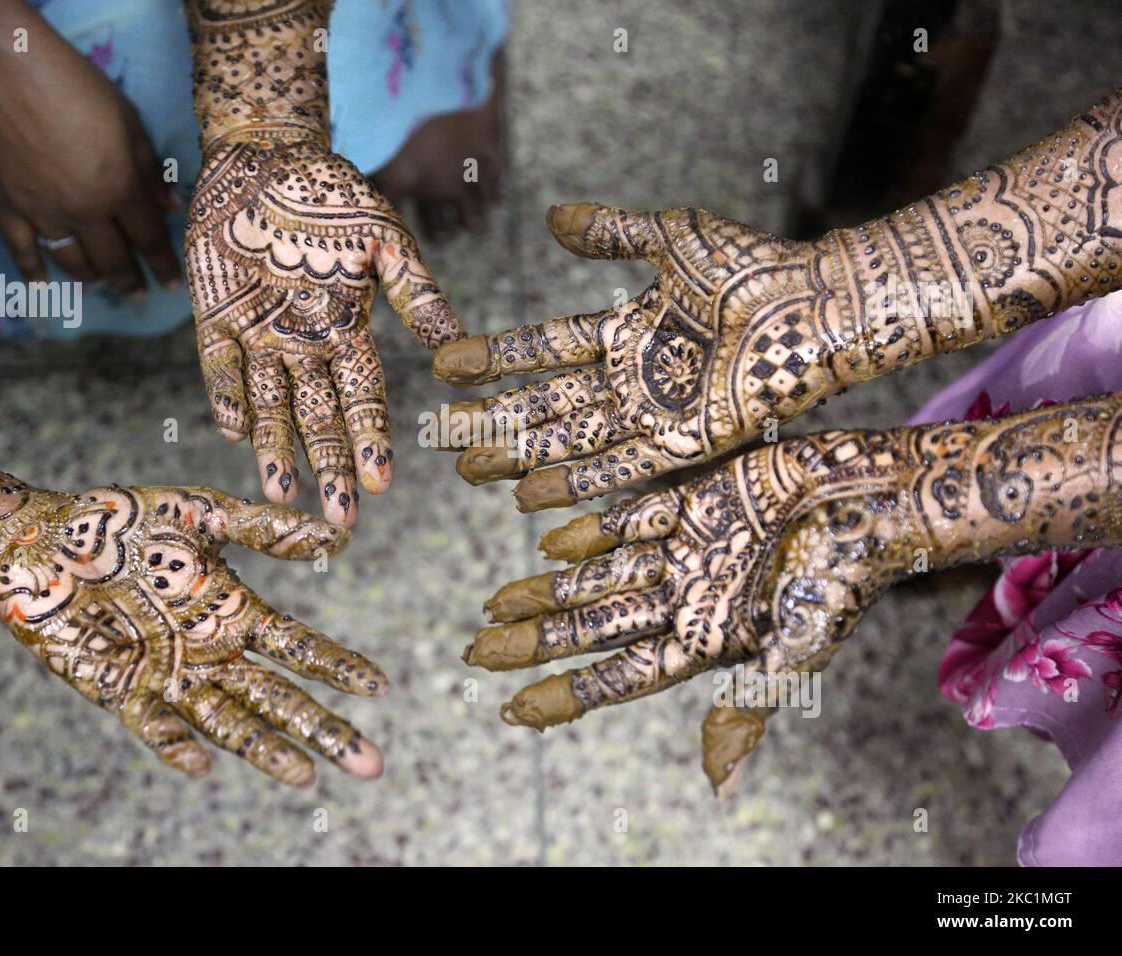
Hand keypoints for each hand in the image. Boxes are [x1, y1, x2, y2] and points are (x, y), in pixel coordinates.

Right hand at [0, 2, 181, 290]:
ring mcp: (40, 211)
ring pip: (71, 260)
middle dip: (129, 278)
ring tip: (103, 284)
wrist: (2, 63)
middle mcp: (81, 210)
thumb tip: (174, 207)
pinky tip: (41, 289)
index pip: (148, 238)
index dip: (163, 263)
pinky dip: (31, 272)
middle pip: (112, 257)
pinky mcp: (3, 203)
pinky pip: (20, 250)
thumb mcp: (128, 121)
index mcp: (117, 188)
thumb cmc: (73, 83)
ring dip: (91, 277)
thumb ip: (151, 170)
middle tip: (139, 293)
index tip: (173, 284)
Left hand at [0, 482, 384, 785]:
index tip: (380, 686)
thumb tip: (339, 535)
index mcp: (234, 610)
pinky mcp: (120, 690)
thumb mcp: (200, 512)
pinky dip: (177, 744)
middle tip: (370, 764)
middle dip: (324, 731)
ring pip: (230, 723)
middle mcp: (211, 652)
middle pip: (279, 699)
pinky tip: (202, 763)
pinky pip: (154, 725)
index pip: (299, 648)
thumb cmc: (121, 521)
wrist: (42, 538)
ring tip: (306, 777)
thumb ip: (263, 528)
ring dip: (267, 751)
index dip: (338, 667)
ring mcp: (168, 677)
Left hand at [185, 137, 462, 526]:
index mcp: (347, 330)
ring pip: (269, 406)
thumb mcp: (385, 239)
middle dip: (328, 467)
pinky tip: (235, 432)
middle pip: (318, 417)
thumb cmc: (333, 193)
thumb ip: (414, 293)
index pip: (363, 398)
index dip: (371, 441)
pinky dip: (225, 397)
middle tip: (338, 518)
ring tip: (281, 495)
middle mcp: (303, 344)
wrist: (265, 154)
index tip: (381, 483)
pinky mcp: (214, 319)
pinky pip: (219, 367)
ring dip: (275, 449)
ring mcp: (258, 335)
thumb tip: (455, 348)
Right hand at [433, 203, 831, 507]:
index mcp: (625, 332)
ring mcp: (653, 416)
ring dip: (517, 454)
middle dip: (491, 417)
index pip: (543, 348)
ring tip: (468, 466)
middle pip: (544, 403)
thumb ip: (610, 232)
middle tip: (439, 431)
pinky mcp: (682, 445)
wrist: (815, 306)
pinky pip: (616, 469)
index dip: (496, 357)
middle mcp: (629, 380)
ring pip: (568, 439)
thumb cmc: (752, 269)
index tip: (447, 363)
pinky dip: (571, 484)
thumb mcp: (673, 238)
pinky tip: (527, 497)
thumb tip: (551, 218)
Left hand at [463, 433, 902, 730]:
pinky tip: (549, 539)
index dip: (566, 694)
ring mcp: (686, 549)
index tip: (511, 712)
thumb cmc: (848, 575)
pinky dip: (590, 529)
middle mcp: (687, 597)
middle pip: (593, 627)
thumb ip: (749, 704)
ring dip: (548, 589)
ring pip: (599, 576)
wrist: (878, 497)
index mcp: (706, 640)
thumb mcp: (798, 647)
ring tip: (494, 603)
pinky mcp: (694, 498)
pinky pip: (630, 518)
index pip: (619, 676)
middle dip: (536, 640)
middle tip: (474, 650)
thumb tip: (716, 782)